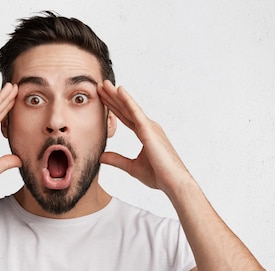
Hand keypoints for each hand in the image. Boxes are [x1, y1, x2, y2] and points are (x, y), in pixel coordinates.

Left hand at [97, 80, 189, 194]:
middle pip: (126, 109)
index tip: (103, 97)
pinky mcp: (149, 130)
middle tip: (100, 85)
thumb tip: (101, 156)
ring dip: (116, 94)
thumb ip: (117, 160)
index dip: (114, 107)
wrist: (174, 182)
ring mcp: (150, 127)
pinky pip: (136, 113)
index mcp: (145, 134)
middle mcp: (148, 127)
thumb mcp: (132, 167)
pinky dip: (127, 100)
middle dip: (113, 97)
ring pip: (129, 107)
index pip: (125, 117)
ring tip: (104, 84)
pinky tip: (119, 90)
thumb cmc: (159, 175)